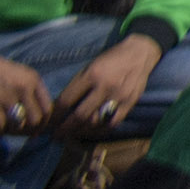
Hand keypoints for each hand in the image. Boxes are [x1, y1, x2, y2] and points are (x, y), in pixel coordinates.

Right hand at [0, 43, 50, 135]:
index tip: (37, 130)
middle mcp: (23, 87)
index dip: (43, 123)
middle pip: (35, 120)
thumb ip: (31, 92)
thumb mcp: (19, 75)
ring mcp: (6, 96)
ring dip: (11, 131)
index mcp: (33, 79)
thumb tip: (38, 120)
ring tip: (5, 127)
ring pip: (18, 125)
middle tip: (19, 131)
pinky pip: (0, 127)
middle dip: (28, 130)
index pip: (48, 108)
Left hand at [43, 32, 161, 138]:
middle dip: (65, 128)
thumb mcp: (90, 66)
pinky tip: (93, 131)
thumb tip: (62, 106)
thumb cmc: (111, 59)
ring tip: (73, 134)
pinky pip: (113, 123)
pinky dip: (101, 130)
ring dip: (81, 131)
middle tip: (57, 135)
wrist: (140, 53)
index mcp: (91, 75)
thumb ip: (78, 85)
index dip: (55, 114)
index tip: (49, 121)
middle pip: (80, 115)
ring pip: (96, 122)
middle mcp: (105, 86)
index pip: (67, 100)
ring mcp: (119, 96)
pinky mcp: (130, 102)